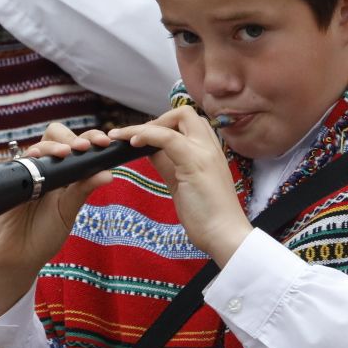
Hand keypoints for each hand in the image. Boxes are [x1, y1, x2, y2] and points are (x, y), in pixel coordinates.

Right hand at [0, 124, 120, 319]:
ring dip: (55, 145)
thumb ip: (83, 190)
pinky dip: (31, 155)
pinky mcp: (12, 178)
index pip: (79, 147)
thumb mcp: (67, 212)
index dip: (91, 140)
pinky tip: (38, 157)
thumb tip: (109, 174)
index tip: (105, 143)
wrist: (15, 255)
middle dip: (73, 137)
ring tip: (66, 153)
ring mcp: (29, 171)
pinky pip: (20, 160)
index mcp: (67, 174)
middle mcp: (49, 168)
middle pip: (58, 136)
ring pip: (41, 145)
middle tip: (83, 147)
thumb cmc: (44, 234)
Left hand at [112, 107, 251, 264]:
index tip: (144, 141)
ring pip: (175, 119)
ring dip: (143, 126)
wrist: (224, 233)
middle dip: (156, 120)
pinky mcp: (194, 162)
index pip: (188, 124)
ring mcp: (204, 152)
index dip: (164, 126)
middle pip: (184, 113)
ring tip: (122, 137)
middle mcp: (209, 146)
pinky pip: (166, 137)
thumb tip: (148, 150)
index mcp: (209, 151)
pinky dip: (145, 135)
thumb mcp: (183, 182)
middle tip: (136, 139)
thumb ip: (169, 163)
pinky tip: (131, 143)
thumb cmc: (207, 214)